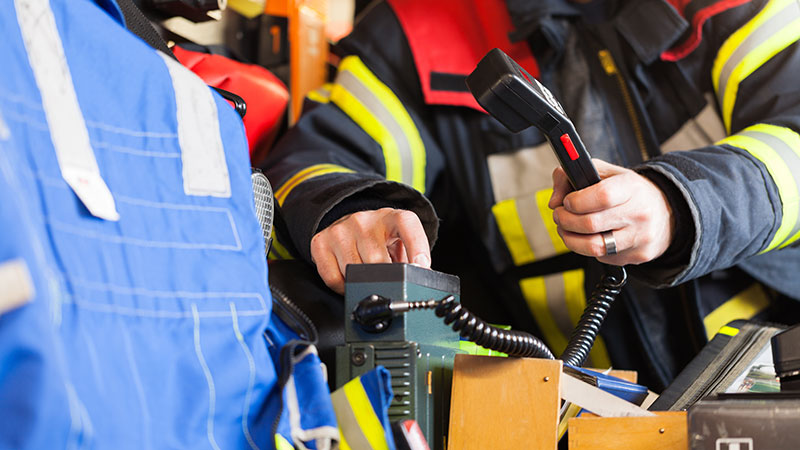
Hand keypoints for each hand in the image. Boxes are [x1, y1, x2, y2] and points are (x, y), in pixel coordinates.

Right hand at [310, 208, 430, 293]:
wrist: (348, 226)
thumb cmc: (379, 240)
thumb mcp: (399, 243)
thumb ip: (411, 258)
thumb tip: (421, 279)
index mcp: (390, 217)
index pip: (406, 224)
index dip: (417, 247)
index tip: (421, 267)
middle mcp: (364, 220)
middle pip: (378, 261)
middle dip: (385, 278)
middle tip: (387, 282)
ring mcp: (340, 229)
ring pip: (354, 271)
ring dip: (362, 283)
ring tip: (367, 276)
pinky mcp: (321, 242)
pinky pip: (333, 278)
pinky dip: (343, 287)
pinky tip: (349, 279)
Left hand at [548, 159, 673, 265]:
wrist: (666, 212)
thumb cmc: (629, 191)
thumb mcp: (604, 173)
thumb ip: (571, 177)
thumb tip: (554, 201)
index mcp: (631, 187)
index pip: (601, 196)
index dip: (576, 201)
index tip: (566, 202)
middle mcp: (639, 213)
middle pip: (590, 224)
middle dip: (565, 220)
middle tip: (559, 215)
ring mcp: (640, 238)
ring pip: (593, 247)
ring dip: (570, 239)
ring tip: (566, 229)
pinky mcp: (637, 256)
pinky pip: (602, 258)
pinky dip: (588, 249)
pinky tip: (589, 237)